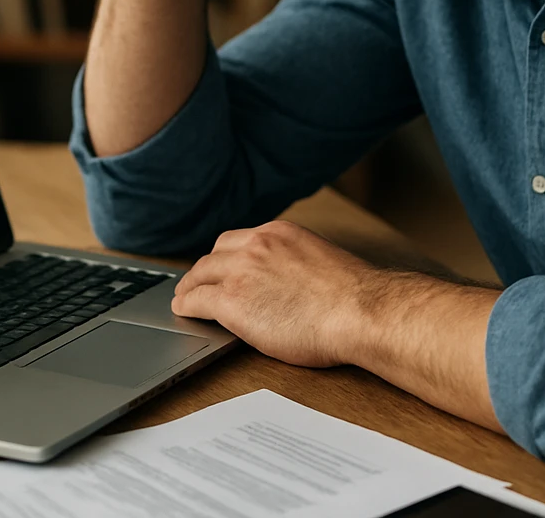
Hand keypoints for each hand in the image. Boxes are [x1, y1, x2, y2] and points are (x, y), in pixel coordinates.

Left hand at [171, 220, 378, 367]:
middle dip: (206, 270)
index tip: (222, 267)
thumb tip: (289, 282)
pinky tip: (184, 311)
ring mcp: (242, 271)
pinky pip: (196, 300)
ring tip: (185, 297)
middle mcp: (257, 244)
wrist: (360, 311)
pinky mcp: (231, 300)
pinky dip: (186, 305)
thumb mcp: (320, 263)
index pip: (239, 240)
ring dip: (191, 286)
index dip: (226, 257)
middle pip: (216, 254)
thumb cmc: (353, 298)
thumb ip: (296, 264)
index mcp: (280, 233)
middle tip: (198, 283)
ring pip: (201, 274)